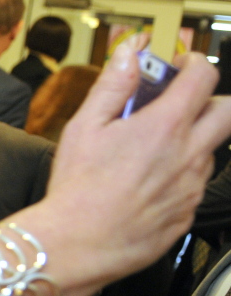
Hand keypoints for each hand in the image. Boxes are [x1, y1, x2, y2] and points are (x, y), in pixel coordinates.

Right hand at [38, 45, 230, 291]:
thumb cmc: (78, 189)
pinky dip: (178, 177)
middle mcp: (188, 155)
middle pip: (228, 112)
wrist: (78, 243)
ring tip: (151, 150)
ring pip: (211, 151)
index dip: (195, 63)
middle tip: (182, 102)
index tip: (183, 65)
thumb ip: (113, 84)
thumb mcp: (85, 126)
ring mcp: (191, 188)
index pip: (204, 77)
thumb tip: (130, 52)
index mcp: (165, 127)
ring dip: (191, 141)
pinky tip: (146, 183)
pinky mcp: (186, 214)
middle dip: (211, 99)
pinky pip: (194, 187)